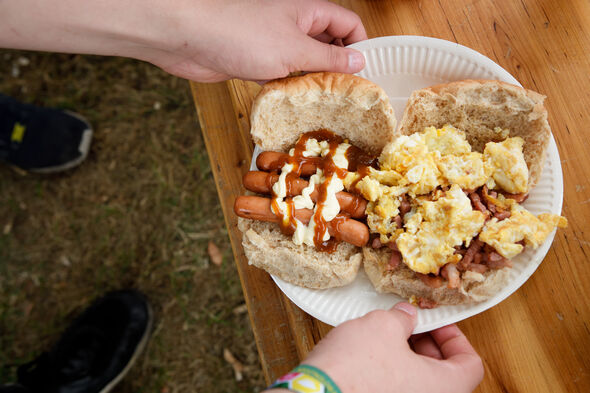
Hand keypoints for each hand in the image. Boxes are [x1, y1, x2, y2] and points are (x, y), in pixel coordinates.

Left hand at [0, 0, 366, 82]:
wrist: (189, 38)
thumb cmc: (240, 33)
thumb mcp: (294, 49)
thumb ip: (328, 57)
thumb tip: (358, 62)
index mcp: (308, 12)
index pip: (347, 23)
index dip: (360, 45)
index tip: (365, 74)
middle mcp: (293, 25)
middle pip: (327, 45)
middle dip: (338, 68)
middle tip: (349, 98)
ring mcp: (273, 44)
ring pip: (304, 63)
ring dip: (313, 82)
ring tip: (326, 108)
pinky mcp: (255, 62)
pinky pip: (282, 77)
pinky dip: (290, 90)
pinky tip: (295, 106)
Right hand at [280, 303, 483, 392]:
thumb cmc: (355, 368)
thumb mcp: (383, 326)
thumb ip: (402, 319)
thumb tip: (405, 316)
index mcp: (443, 388)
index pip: (470, 364)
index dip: (455, 337)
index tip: (436, 322)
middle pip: (444, 374)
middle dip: (427, 344)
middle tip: (408, 325)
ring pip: (418, 383)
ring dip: (407, 357)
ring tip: (385, 336)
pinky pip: (397, 389)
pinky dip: (391, 372)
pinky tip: (370, 354)